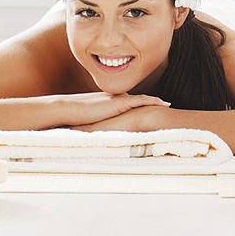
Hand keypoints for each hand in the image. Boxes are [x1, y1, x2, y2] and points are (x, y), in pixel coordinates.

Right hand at [46, 91, 170, 126]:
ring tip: (167, 105)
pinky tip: (163, 103)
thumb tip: (95, 138)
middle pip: (138, 99)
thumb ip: (95, 126)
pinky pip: (142, 100)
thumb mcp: (88, 122)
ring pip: (142, 98)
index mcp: (109, 102)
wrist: (67, 109)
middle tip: (164, 106)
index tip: (150, 109)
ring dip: (155, 101)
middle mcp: (116, 98)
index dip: (140, 105)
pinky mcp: (120, 102)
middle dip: (151, 102)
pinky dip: (153, 101)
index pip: (128, 103)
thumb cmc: (74, 118)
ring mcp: (119, 98)